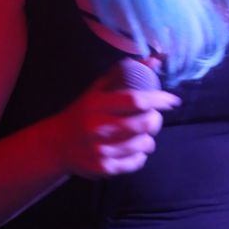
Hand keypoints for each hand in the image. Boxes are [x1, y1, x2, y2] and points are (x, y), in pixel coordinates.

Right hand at [56, 75, 180, 178]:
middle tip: (155, 117)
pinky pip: (136, 162)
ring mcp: (100, 150)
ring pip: (142, 145)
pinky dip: (141, 155)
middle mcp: (97, 128)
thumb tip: (154, 60)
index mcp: (97, 105)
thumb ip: (124, 74)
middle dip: (156, 120)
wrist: (56, 144)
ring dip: (149, 138)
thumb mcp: (97, 89)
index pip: (135, 100)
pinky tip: (135, 149)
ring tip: (143, 134)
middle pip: (142, 124)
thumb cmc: (83, 112)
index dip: (159, 100)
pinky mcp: (103, 168)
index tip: (172, 100)